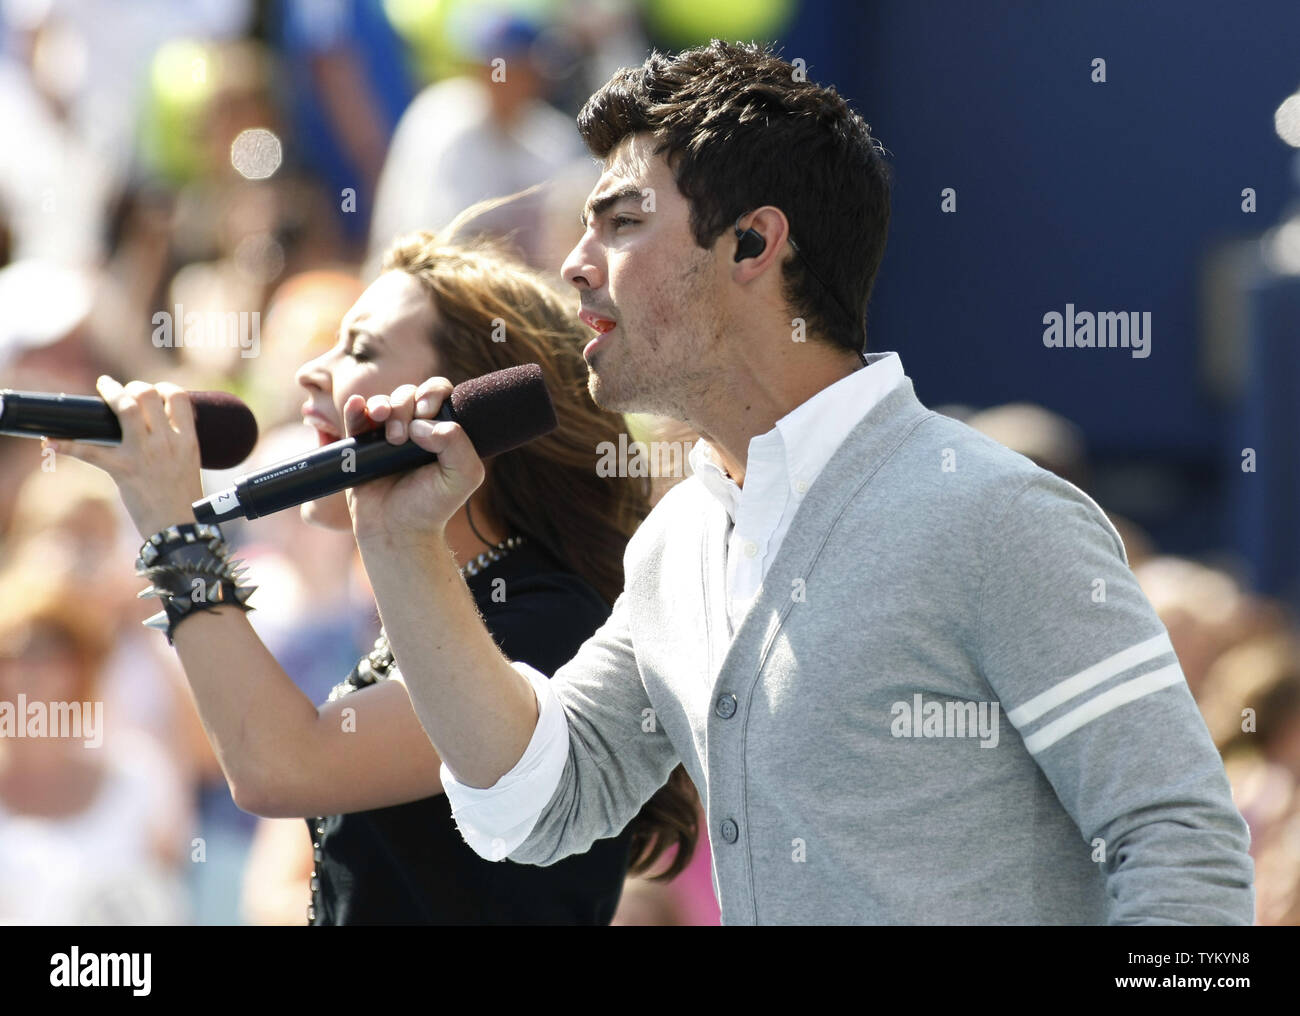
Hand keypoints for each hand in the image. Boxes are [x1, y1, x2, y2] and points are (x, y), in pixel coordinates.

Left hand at [45, 375, 205, 538]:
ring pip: (126, 408)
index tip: (155, 393)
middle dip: (134, 387)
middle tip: (124, 393)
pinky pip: (90, 451)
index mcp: (188, 440)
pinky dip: (67, 445)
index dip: (164, 389)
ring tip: (103, 388)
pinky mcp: (123, 469)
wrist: (178, 528)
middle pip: (149, 395)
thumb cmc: (182, 498)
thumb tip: (149, 425)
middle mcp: (168, 442)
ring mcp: (145, 454)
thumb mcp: (188, 463)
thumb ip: (173, 441)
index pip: (180, 397)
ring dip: (111, 393)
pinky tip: (50, 442)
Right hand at [342, 377, 484, 547]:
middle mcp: (415, 428)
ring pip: (383, 402)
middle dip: (404, 406)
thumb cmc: (432, 505)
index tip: (426, 412)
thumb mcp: (463, 476)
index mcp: (442, 429)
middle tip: (400, 438)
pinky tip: (357, 405)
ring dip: (382, 405)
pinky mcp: (361, 445)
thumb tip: (422, 422)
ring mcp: (386, 434)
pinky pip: (356, 416)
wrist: (397, 531)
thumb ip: (457, 443)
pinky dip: (355, 407)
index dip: (432, 393)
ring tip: (381, 423)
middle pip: (408, 394)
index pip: (438, 393)